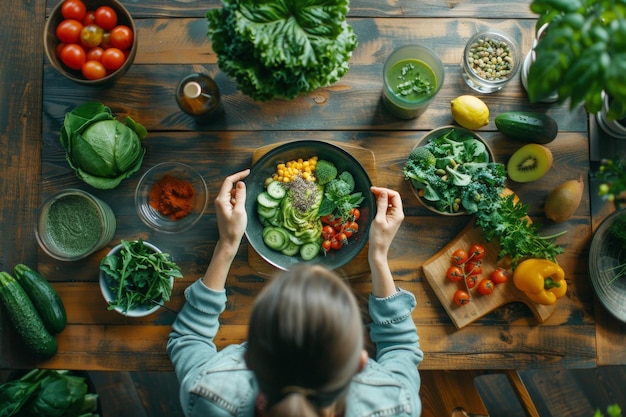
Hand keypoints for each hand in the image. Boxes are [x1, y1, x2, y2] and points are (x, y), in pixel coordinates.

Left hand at [203, 169, 249, 289]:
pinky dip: (238, 199)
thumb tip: (241, 183)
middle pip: (229, 186)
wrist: (228, 241)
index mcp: (221, 199)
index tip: (248, 171)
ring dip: (239, 194)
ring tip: (244, 206)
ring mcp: (221, 204)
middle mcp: (219, 200)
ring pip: (231, 193)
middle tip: (250, 184)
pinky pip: (231, 199)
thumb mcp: (240, 210)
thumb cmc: (234, 228)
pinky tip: (242, 207)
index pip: (229, 181)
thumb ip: (240, 195)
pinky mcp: (224, 208)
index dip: (238, 175)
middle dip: (239, 184)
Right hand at [368, 186, 403, 296]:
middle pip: (392, 198)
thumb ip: (381, 205)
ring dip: (380, 198)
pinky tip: (373, 203)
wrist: (378, 250)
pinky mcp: (387, 220)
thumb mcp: (378, 219)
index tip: (374, 190)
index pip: (395, 195)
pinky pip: (384, 208)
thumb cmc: (378, 237)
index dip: (385, 191)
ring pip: (388, 202)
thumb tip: (382, 192)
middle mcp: (397, 214)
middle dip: (382, 192)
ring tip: (371, 195)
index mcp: (398, 214)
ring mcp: (392, 217)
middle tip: (371, 191)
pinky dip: (379, 204)